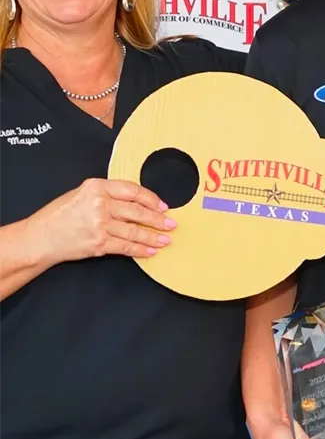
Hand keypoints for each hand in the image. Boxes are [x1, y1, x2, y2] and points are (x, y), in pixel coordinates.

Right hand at [28, 178, 175, 264]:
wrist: (39, 237)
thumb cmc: (60, 214)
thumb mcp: (82, 193)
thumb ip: (108, 193)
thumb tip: (136, 200)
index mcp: (98, 187)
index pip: (133, 190)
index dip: (151, 198)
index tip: (163, 205)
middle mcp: (100, 204)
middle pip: (138, 211)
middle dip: (158, 219)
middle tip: (171, 223)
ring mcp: (100, 225)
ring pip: (135, 231)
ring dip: (153, 237)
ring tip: (166, 239)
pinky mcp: (99, 243)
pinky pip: (126, 247)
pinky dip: (140, 250)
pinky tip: (151, 251)